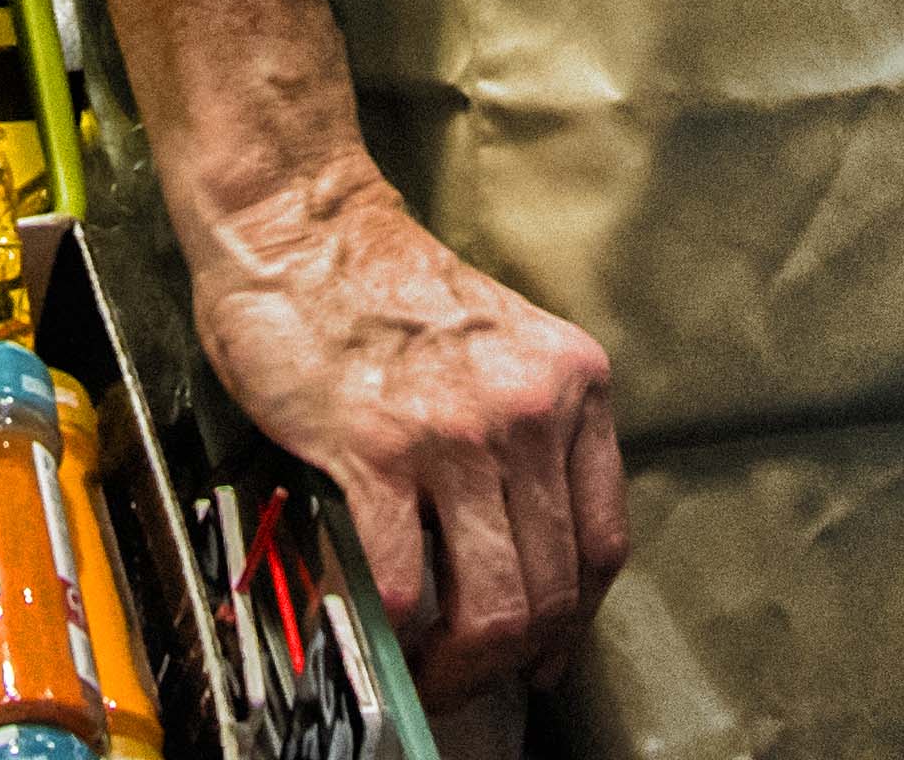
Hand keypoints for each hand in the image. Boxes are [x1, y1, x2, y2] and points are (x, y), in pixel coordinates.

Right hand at [187, 158, 626, 699]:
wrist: (300, 227)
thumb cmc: (384, 290)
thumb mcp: (502, 347)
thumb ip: (528, 434)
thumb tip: (520, 550)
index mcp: (572, 381)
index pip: (603, 541)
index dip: (575, 619)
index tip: (546, 652)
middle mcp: (530, 408)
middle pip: (555, 585)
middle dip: (515, 656)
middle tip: (474, 676)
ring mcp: (458, 431)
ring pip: (497, 599)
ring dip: (462, 660)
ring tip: (433, 669)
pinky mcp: (379, 449)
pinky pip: (407, 575)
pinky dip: (401, 625)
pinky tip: (389, 627)